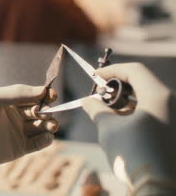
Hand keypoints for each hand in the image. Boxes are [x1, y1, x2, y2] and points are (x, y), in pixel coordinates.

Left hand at [0, 85, 57, 181]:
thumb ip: (18, 92)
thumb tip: (43, 90)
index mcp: (8, 101)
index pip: (32, 96)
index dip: (44, 95)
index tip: (51, 95)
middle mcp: (15, 116)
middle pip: (40, 111)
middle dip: (47, 110)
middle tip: (42, 113)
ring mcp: (17, 132)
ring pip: (42, 127)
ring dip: (50, 124)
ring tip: (49, 125)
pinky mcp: (19, 149)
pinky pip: (38, 143)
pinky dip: (46, 140)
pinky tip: (45, 136)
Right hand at [82, 63, 175, 192]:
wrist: (156, 186)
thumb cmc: (132, 153)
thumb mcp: (108, 127)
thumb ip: (96, 109)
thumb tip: (88, 101)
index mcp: (158, 96)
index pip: (134, 70)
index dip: (111, 70)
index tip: (95, 76)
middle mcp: (171, 102)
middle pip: (142, 83)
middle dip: (118, 87)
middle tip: (99, 95)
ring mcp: (173, 116)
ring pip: (148, 98)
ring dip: (126, 101)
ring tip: (107, 112)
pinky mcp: (171, 130)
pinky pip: (155, 112)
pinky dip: (137, 112)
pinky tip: (121, 124)